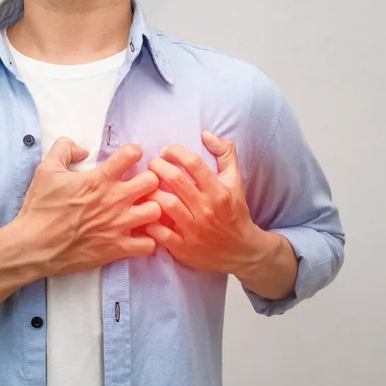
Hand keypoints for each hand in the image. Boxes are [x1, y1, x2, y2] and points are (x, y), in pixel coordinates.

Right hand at [12, 136, 160, 275]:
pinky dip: (147, 240)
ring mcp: (118, 225)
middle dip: (149, 180)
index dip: (132, 153)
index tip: (128, 160)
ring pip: (157, 211)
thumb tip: (82, 148)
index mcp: (99, 179)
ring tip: (141, 211)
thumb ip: (64, 149)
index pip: (132, 154)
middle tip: (139, 186)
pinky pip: (149, 244)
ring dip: (151, 209)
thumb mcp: (45, 169)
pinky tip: (138, 236)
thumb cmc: (40, 208)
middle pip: (153, 181)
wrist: (33, 246)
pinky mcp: (117, 248)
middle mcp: (114, 200)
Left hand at [144, 131, 264, 274]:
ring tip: (145, 186)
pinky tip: (145, 212)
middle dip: (157, 167)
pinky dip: (149, 222)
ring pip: (165, 205)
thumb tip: (206, 134)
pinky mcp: (183, 248)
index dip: (176, 152)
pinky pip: (159, 233)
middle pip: (175, 181)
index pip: (194, 163)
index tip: (167, 152)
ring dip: (150, 192)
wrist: (241, 251)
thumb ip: (225, 154)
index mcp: (218, 191)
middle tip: (151, 165)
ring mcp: (194, 230)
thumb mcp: (235, 182)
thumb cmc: (234, 212)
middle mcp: (206, 209)